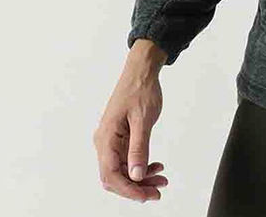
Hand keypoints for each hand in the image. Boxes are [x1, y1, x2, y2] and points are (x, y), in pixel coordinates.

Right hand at [93, 41, 168, 201]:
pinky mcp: (120, 137)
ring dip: (141, 177)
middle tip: (157, 191)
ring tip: (161, 179)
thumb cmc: (140, 89)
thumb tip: (136, 175)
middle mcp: (105, 141)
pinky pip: (127, 158)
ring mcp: (112, 140)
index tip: (146, 195)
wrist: (142, 70)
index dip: (129, 189)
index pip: (112, 175)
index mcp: (106, 137)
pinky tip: (155, 166)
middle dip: (136, 186)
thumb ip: (139, 148)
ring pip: (122, 169)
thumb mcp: (143, 119)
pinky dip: (141, 164)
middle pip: (116, 176)